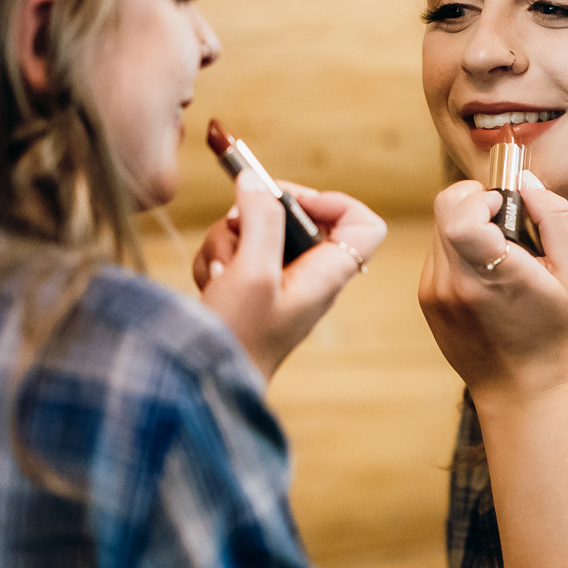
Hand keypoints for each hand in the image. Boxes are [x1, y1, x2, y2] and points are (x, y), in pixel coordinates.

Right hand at [195, 170, 385, 378]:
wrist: (204, 384)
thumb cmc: (239, 337)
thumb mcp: (252, 271)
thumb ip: (261, 221)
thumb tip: (255, 182)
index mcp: (327, 273)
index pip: (363, 224)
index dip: (332, 201)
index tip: (289, 200)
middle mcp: (308, 276)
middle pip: (297, 218)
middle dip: (258, 216)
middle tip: (237, 226)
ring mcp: (277, 283)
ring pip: (258, 232)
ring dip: (229, 241)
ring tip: (221, 272)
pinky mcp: (248, 289)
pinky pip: (235, 253)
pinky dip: (218, 261)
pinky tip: (212, 285)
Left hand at [418, 169, 567, 400]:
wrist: (520, 387)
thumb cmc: (554, 329)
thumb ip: (556, 217)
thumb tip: (526, 180)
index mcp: (491, 275)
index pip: (458, 214)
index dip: (479, 197)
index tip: (503, 207)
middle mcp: (453, 283)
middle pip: (444, 210)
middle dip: (474, 202)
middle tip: (504, 220)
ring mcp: (435, 292)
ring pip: (439, 228)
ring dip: (467, 226)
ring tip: (500, 254)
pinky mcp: (427, 299)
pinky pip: (438, 252)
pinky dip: (460, 249)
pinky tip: (486, 275)